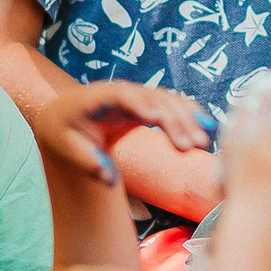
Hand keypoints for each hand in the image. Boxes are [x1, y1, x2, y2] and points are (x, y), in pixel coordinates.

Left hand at [38, 80, 214, 187]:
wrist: (65, 116)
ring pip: (167, 100)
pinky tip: (207, 126)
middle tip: (192, 146)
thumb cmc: (63, 131)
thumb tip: (109, 180)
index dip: (142, 105)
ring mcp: (136, 96)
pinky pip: (171, 105)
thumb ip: (86, 161)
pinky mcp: (146, 104)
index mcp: (98, 96)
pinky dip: (189, 113)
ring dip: (187, 118)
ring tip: (203, 142)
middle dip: (174, 119)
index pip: (123, 97)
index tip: (159, 120)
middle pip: (153, 98)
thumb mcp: (66, 147)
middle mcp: (122, 91)